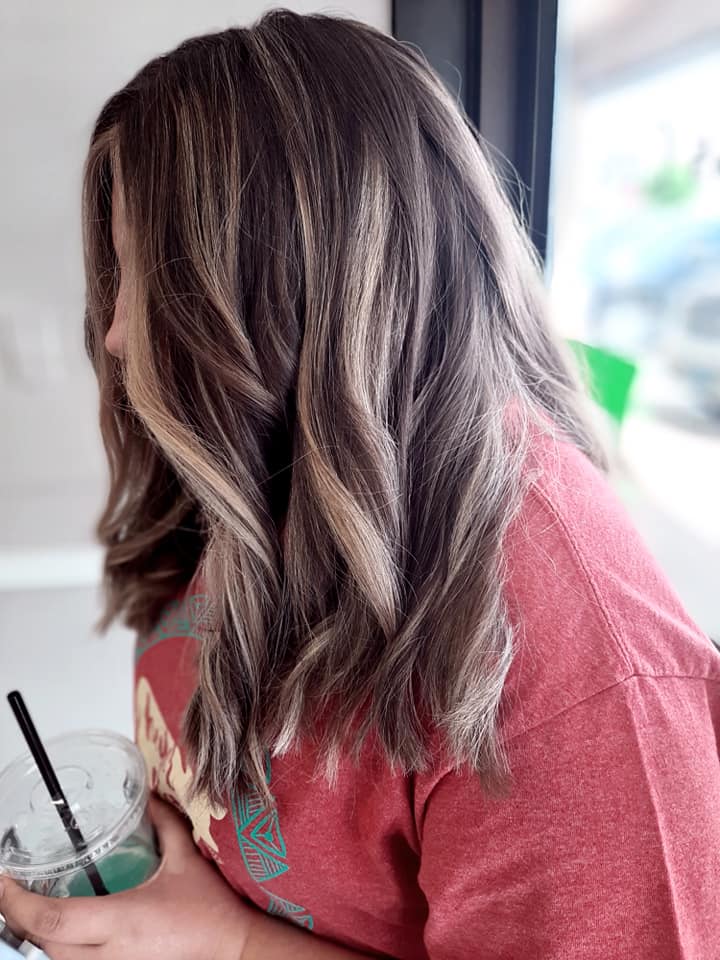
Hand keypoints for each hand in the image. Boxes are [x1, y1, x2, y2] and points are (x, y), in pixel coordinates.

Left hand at [0, 795, 250, 959]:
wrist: (233, 951)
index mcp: (122, 921)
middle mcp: (110, 955)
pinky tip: (66, 930)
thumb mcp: (185, 860)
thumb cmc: (211, 910)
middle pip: (45, 946)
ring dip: (43, 937)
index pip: (52, 921)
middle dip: (22, 919)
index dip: (18, 903)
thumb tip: (147, 794)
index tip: (4, 880)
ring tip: (33, 907)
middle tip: (11, 889)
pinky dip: (64, 950)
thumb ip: (164, 824)